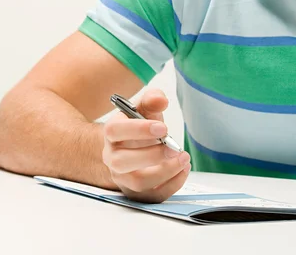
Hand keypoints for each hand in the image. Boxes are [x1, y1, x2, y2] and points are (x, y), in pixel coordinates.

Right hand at [101, 88, 190, 202]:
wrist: (131, 146)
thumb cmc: (139, 126)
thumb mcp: (144, 108)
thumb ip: (152, 100)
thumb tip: (161, 100)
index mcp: (111, 132)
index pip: (115, 131)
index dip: (139, 130)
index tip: (163, 128)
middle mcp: (112, 157)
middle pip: (122, 161)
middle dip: (152, 155)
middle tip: (174, 147)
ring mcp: (122, 177)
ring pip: (138, 182)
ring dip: (164, 172)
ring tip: (183, 158)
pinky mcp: (136, 192)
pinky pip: (152, 196)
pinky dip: (171, 185)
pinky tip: (183, 170)